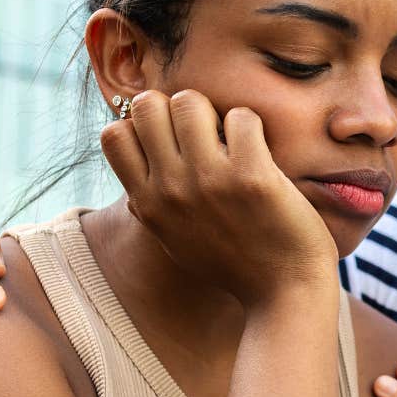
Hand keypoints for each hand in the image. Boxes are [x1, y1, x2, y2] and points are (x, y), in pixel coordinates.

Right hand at [102, 90, 337, 309]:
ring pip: (190, 101)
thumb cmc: (234, 266)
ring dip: (215, 112)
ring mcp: (209, 182)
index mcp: (148, 204)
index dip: (142, 125)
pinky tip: (261, 153)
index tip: (171, 142)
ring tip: (232, 139)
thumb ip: (152, 212)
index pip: (113, 134)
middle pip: (147, 105)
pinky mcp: (252, 177)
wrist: (283, 295)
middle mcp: (170, 190)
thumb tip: (135, 189)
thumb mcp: (175, 243)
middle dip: (176, 107)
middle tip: (204, 132)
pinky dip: (252, 126)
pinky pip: (241, 117)